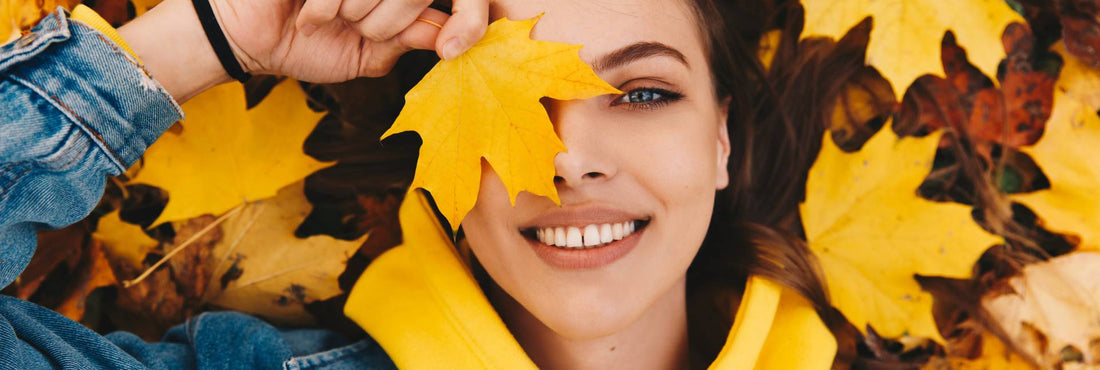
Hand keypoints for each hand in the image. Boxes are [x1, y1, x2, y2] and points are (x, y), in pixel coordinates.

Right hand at [216, 0, 488, 81]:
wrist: (246, 40)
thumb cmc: (308, 47)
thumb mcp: (368, 54)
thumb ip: (408, 40)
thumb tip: (448, 30)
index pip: (432, 0)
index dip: (432, 16)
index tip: (411, 40)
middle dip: (388, 18)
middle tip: (355, 29)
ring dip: (354, 10)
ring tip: (325, 20)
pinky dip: (325, 7)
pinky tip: (307, 15)